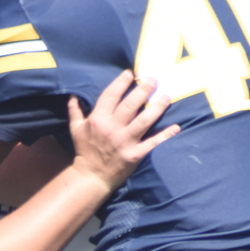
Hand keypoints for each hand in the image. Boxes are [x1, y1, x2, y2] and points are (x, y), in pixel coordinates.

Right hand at [68, 71, 177, 193]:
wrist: (91, 176)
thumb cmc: (84, 151)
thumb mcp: (75, 129)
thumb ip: (75, 111)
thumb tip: (73, 95)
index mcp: (98, 119)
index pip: (111, 95)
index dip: (121, 82)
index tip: (131, 73)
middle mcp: (112, 128)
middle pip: (131, 104)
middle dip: (144, 89)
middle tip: (154, 79)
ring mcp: (125, 141)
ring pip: (144, 120)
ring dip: (158, 107)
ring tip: (167, 96)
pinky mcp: (135, 154)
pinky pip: (152, 142)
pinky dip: (165, 135)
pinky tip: (176, 127)